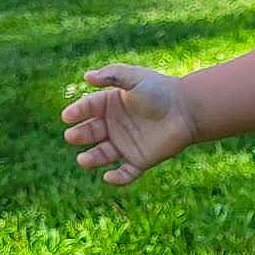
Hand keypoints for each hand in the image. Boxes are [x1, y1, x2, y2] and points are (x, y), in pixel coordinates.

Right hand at [61, 63, 198, 185]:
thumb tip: (87, 76)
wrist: (188, 110)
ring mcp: (125, 144)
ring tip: (83, 160)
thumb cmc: (161, 90)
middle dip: (80, 135)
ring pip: (102, 155)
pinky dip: (117, 179)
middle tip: (72, 136)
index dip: (77, 112)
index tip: (67, 117)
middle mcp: (114, 125)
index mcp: (110, 104)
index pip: (88, 108)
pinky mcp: (140, 160)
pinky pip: (125, 173)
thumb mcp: (135, 78)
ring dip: (92, 158)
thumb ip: (113, 75)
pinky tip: (108, 177)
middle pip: (90, 132)